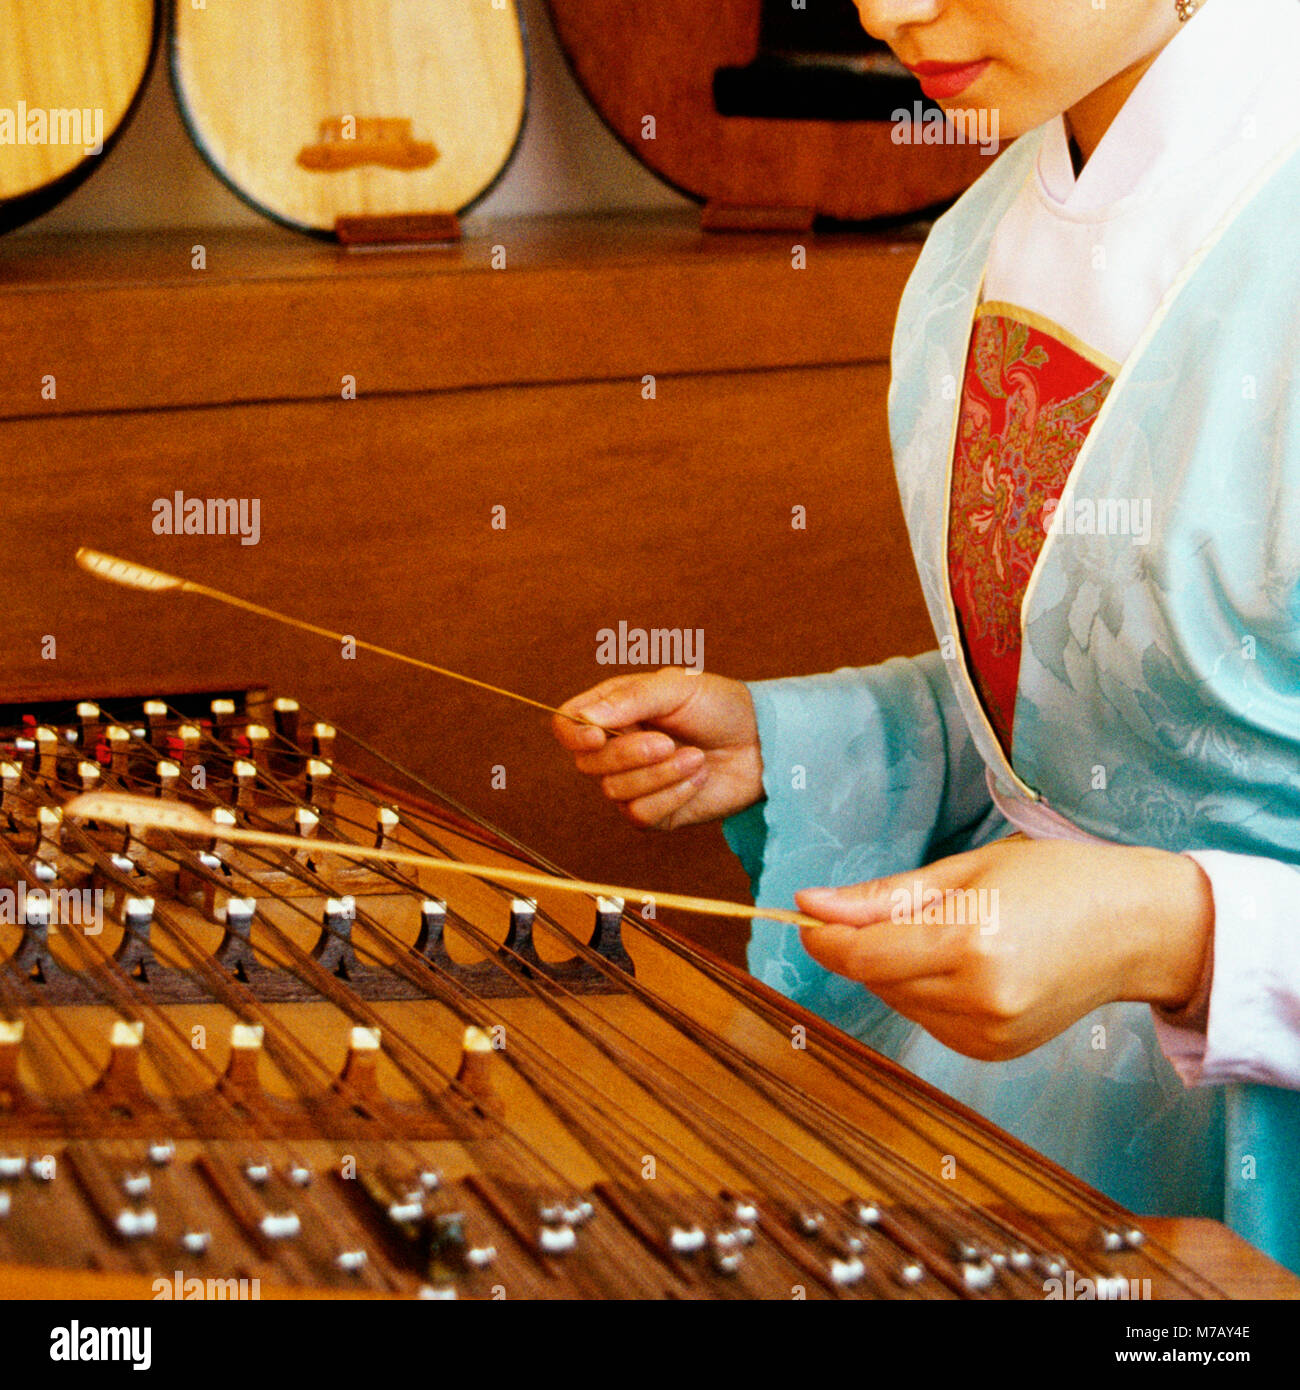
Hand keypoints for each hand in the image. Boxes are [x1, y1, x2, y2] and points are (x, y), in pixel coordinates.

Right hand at [552, 668, 762, 828]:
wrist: (763, 742)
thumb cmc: (720, 706)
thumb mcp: (678, 687)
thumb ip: (631, 698)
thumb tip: (587, 718)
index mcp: (613, 711)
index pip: (567, 725)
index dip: (574, 733)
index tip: (597, 735)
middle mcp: (615, 748)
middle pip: (588, 764)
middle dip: (629, 755)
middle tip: (669, 741)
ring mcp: (633, 783)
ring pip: (615, 792)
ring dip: (660, 775)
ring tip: (696, 756)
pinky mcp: (655, 813)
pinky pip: (641, 815)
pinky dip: (672, 795)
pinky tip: (697, 777)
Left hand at [794, 838, 1214, 1060]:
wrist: (1136, 928)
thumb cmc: (1057, 881)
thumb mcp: (966, 870)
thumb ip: (884, 896)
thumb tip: (810, 902)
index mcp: (971, 942)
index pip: (863, 956)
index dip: (824, 938)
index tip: (807, 916)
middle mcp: (979, 998)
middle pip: (876, 981)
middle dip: (864, 947)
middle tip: (900, 909)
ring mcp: (990, 1033)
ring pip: (899, 1002)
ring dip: (897, 970)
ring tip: (952, 932)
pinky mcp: (996, 1052)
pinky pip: (929, 1021)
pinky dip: (926, 993)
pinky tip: (966, 965)